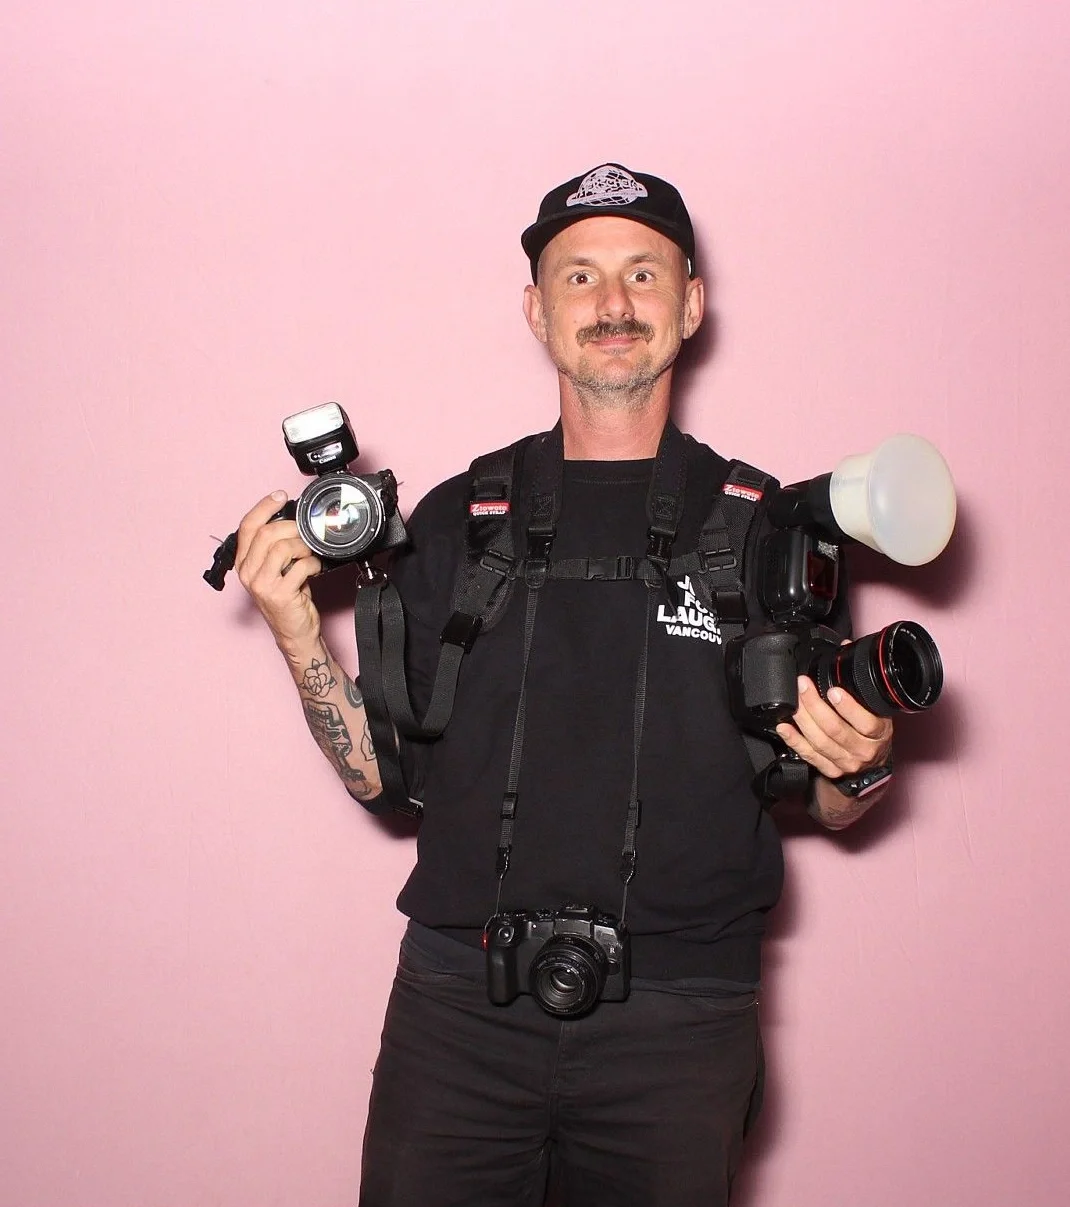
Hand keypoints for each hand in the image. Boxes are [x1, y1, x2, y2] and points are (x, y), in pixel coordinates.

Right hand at [235, 492, 322, 652]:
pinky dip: (312, 564)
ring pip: (283, 547)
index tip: (281, 496)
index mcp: (244, 563)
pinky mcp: (279, 594)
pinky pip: (300, 566)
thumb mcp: (276, 570)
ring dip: (304, 547)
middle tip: (306, 534)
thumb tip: (292, 521)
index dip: (264, 506)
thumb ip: (276, 547)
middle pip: (267, 533)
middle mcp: (247, 573)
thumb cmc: (288, 598)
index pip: (248, 526)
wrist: (295, 632)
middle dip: (292, 528)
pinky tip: (314, 570)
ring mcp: (261, 584)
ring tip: (309, 556)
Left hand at [775, 676, 893, 781]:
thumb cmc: (873, 730)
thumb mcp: (878, 711)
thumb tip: (839, 665)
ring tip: (793, 702)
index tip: (833, 690)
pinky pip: (809, 755)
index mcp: (879, 734)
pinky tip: (784, 728)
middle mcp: (863, 751)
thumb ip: (862, 694)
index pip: (866, 723)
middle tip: (803, 686)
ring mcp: (846, 762)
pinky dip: (794, 741)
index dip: (848, 707)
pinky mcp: (831, 770)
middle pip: (835, 730)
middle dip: (815, 706)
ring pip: (819, 742)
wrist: (874, 759)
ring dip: (803, 720)